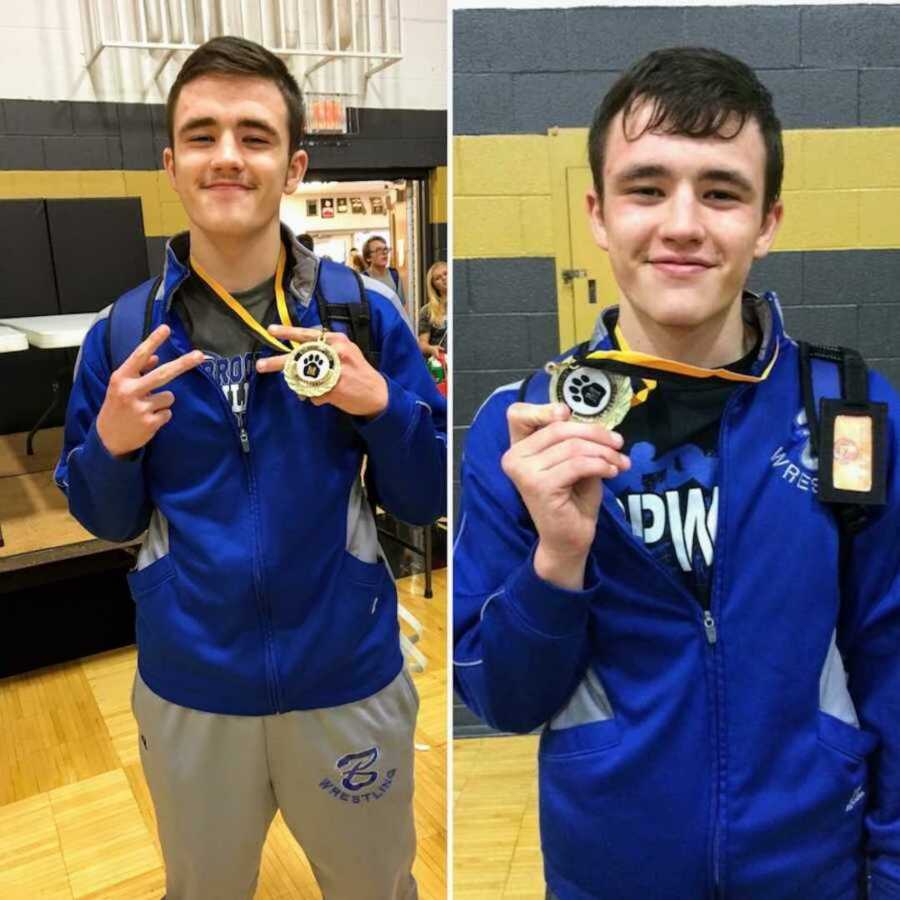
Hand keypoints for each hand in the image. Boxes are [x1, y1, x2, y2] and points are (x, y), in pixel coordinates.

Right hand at [96, 325, 205, 457]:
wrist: (108, 438)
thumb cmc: (117, 406)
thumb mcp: (121, 386)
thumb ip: (138, 371)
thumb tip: (156, 357)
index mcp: (121, 378)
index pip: (138, 355)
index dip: (153, 341)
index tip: (166, 328)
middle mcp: (130, 391)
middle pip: (163, 374)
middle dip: (184, 363)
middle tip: (200, 355)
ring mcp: (140, 408)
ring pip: (169, 396)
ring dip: (163, 402)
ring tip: (147, 408)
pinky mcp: (150, 423)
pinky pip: (168, 413)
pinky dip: (162, 415)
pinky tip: (148, 420)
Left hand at [255, 325, 388, 417]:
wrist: (377, 394)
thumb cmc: (359, 373)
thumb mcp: (347, 352)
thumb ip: (327, 349)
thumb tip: (302, 351)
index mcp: (337, 341)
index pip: (308, 335)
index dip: (288, 333)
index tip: (271, 331)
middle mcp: (334, 353)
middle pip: (298, 357)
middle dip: (277, 363)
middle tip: (261, 365)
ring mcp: (333, 371)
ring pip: (303, 378)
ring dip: (304, 386)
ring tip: (316, 389)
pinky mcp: (333, 388)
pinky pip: (313, 394)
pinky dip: (316, 398)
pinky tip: (329, 398)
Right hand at [501, 402, 629, 589]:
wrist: (569, 539)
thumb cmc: (572, 499)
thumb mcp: (574, 461)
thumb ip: (574, 440)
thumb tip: (593, 423)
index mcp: (518, 448)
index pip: (518, 414)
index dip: (542, 408)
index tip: (569, 413)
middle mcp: (513, 457)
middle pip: (558, 428)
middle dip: (595, 433)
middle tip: (619, 444)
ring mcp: (524, 472)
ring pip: (573, 446)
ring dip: (604, 453)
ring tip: (620, 463)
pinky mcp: (539, 486)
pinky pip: (578, 464)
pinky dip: (602, 465)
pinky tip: (613, 472)